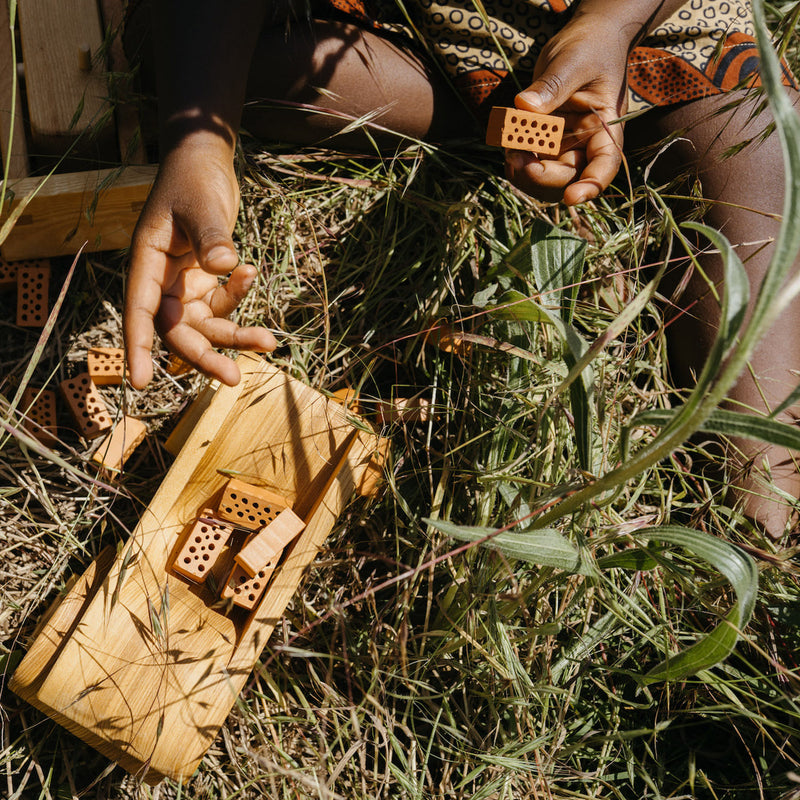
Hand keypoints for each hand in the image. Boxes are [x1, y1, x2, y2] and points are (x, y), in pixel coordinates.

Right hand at [124, 136, 276, 388]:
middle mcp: (161, 279)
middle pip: (177, 330)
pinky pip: (221, 304)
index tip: (139, 381)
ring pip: (204, 324)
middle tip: (233, 377)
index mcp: (147, 262)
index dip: (139, 347)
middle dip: (204, 354)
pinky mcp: (203, 280)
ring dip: (234, 334)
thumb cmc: (194, 179)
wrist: (204, 162)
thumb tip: (223, 266)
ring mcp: (183, 282)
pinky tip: (251, 272)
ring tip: (269, 341)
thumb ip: (212, 236)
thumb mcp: (204, 205)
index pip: (140, 311)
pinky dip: (238, 296)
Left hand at [505, 12, 628, 204]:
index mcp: (604, 129)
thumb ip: (552, 86)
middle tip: (515, 157)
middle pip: (566, 179)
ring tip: (509, 143)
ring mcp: (564, 147)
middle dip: (539, 176)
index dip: (591, 186)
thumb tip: (524, 108)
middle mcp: (585, 145)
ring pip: (544, 178)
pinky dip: (515, 158)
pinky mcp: (544, 143)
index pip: (604, 166)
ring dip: (523, 171)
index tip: (571, 198)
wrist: (585, 39)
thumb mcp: (573, 61)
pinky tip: (507, 139)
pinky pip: (528, 162)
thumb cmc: (590, 47)